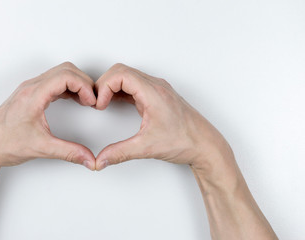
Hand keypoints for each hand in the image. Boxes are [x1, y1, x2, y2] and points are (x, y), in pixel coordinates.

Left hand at [0, 62, 96, 176]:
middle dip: (84, 82)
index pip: (65, 76)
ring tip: (86, 101)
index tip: (92, 102)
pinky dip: (67, 87)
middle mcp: (31, 87)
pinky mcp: (30, 94)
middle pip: (65, 70)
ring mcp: (29, 89)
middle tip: (92, 101)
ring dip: (76, 83)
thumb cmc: (4, 144)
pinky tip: (74, 100)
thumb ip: (69, 152)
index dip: (84, 86)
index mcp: (33, 95)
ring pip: (59, 73)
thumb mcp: (41, 148)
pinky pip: (53, 81)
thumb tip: (89, 158)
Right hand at [94, 63, 233, 170]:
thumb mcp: (147, 148)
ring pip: (127, 75)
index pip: (120, 74)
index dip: (104, 87)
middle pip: (121, 71)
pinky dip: (120, 91)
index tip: (100, 105)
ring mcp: (157, 89)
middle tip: (98, 103)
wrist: (206, 145)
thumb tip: (101, 159)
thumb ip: (120, 153)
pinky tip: (115, 103)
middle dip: (104, 85)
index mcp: (154, 92)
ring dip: (112, 86)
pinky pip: (134, 84)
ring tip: (104, 104)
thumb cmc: (185, 141)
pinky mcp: (157, 95)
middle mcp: (156, 86)